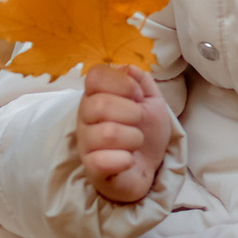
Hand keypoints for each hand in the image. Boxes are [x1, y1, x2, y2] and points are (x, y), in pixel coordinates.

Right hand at [77, 64, 172, 204]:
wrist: (151, 166)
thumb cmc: (146, 131)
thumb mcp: (152, 100)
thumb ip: (141, 80)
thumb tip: (126, 68)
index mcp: (97, 96)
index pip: (95, 76)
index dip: (121, 82)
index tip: (138, 96)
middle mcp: (85, 118)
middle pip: (99, 104)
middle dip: (131, 112)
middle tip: (138, 122)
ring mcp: (86, 144)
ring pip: (106, 133)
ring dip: (133, 138)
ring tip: (135, 143)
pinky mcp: (92, 169)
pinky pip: (101, 161)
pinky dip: (124, 160)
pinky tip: (128, 160)